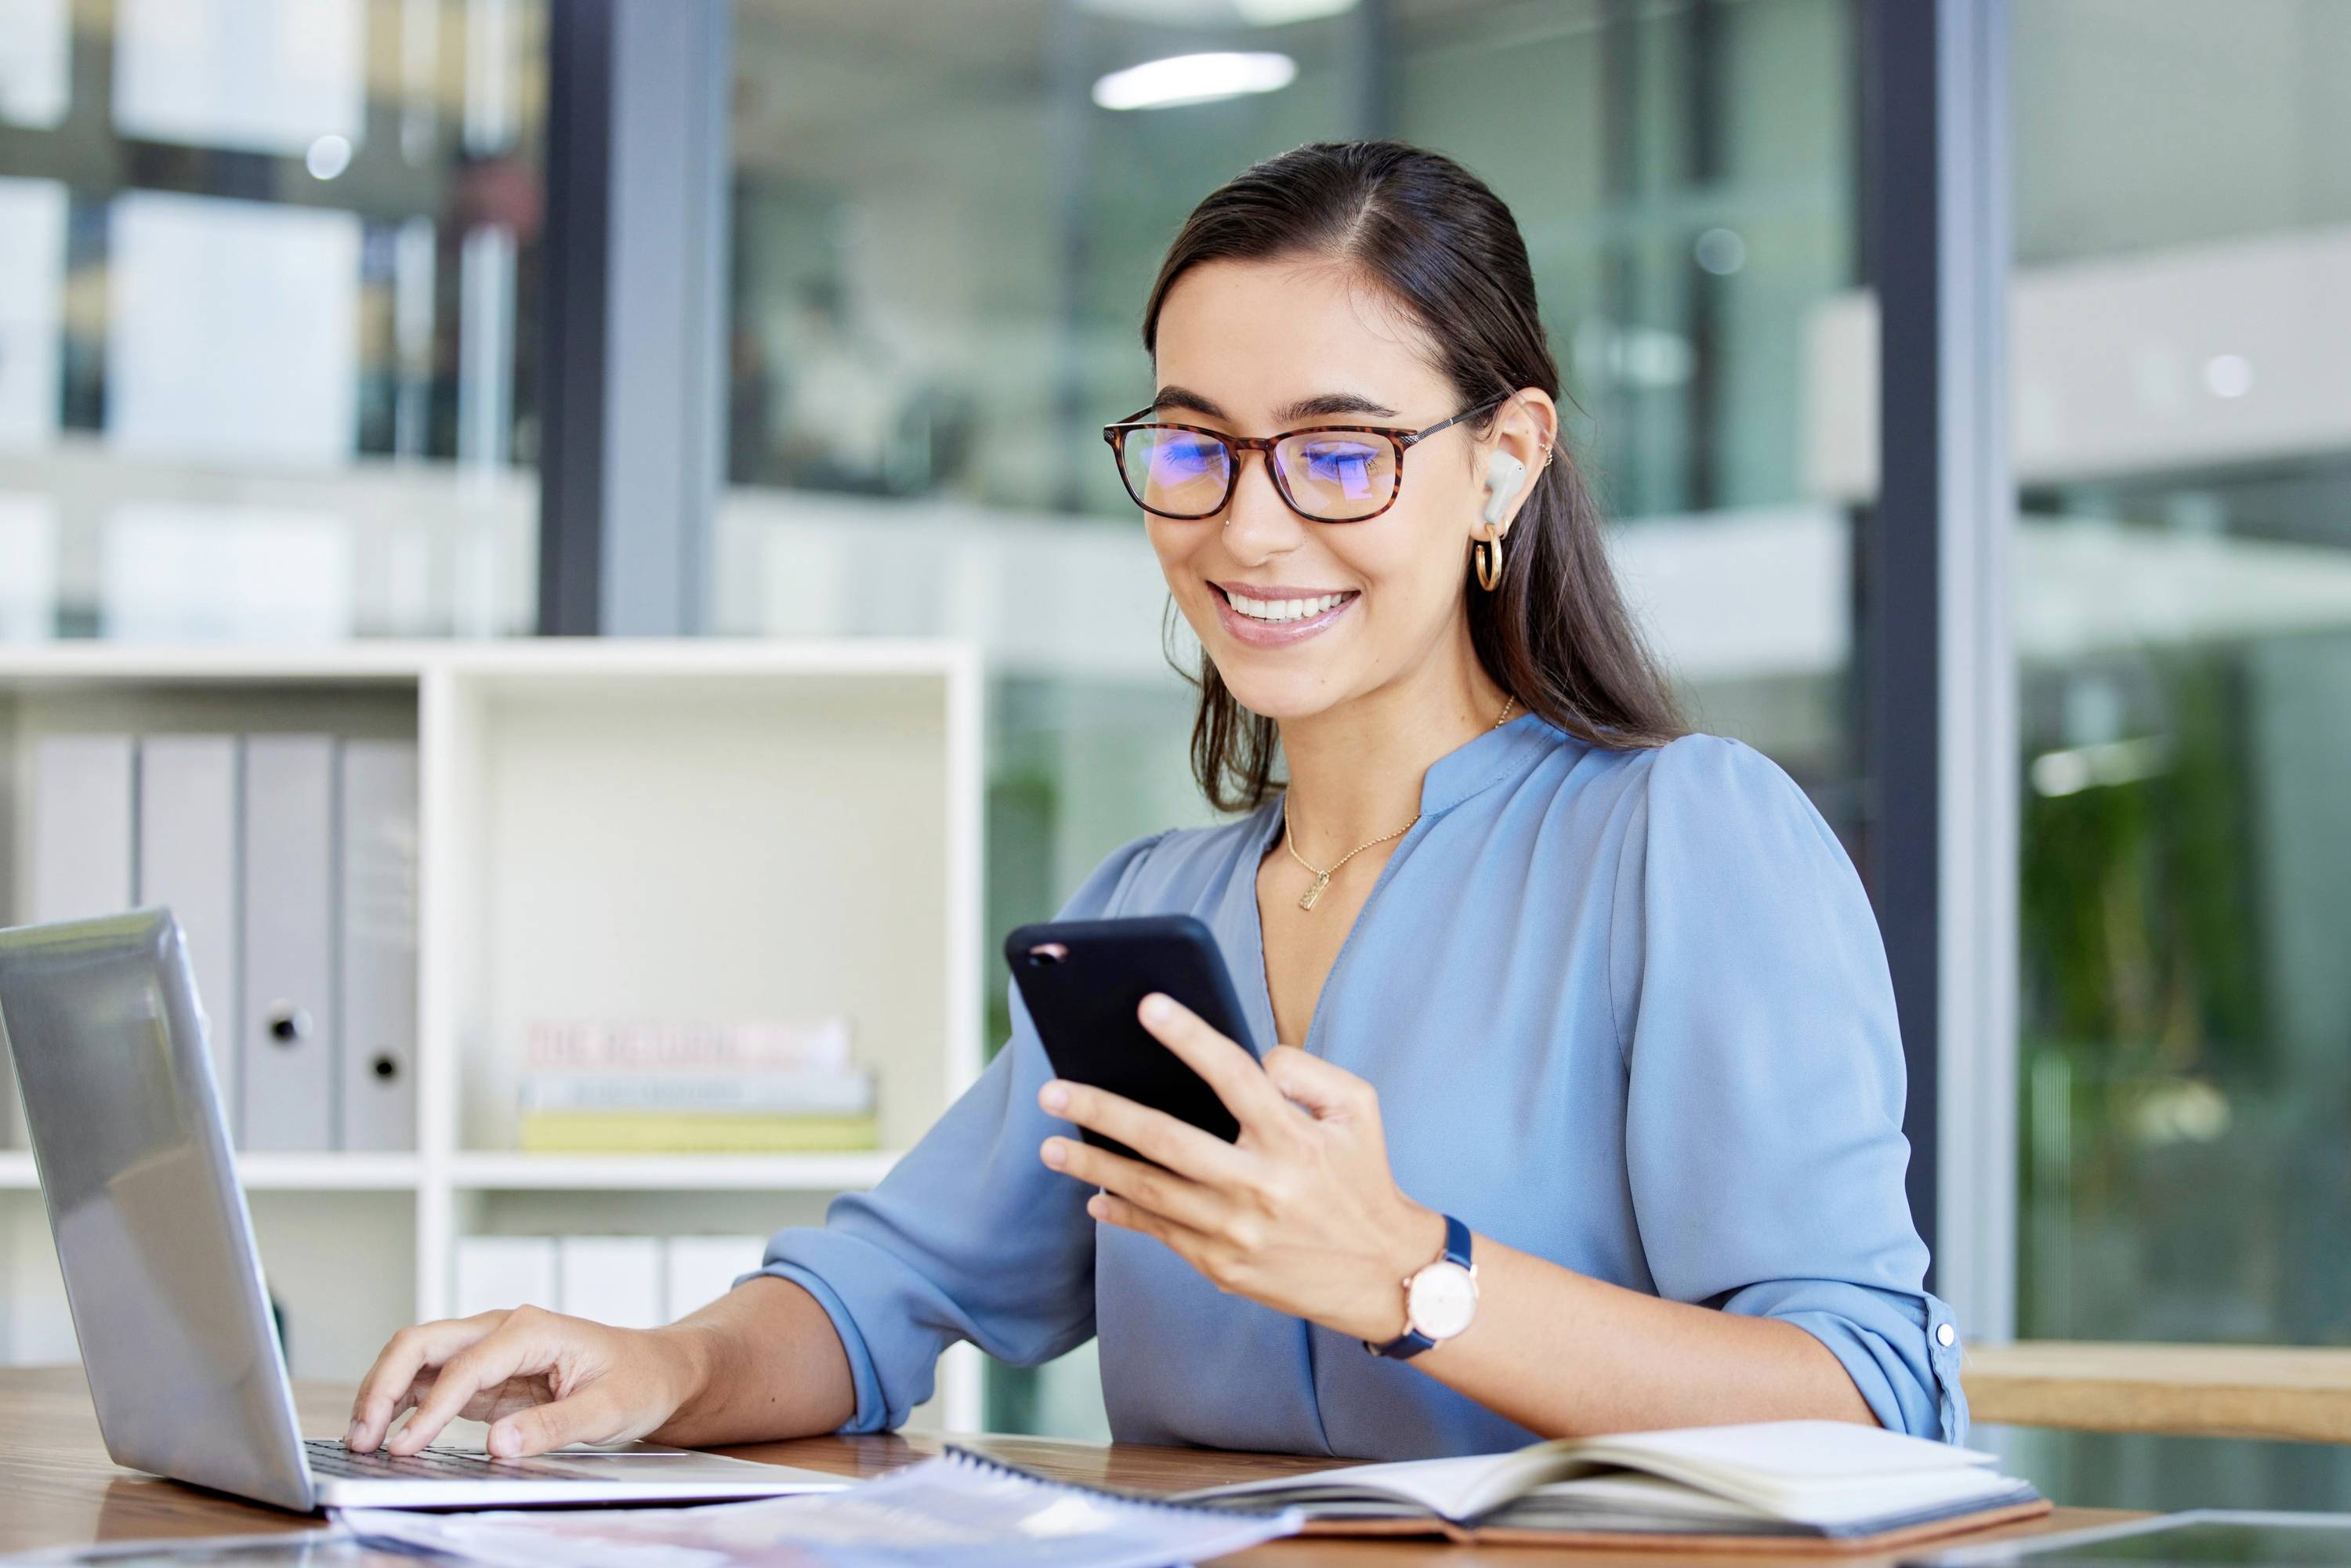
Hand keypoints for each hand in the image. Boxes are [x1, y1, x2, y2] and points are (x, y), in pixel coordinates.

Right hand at [346, 1305, 712, 1458]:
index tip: (405, 1448)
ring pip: (416, 1357)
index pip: (465, 1367)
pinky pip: (430, 1380)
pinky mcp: (483, 1373)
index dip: (431, 1409)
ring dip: (383, 1392)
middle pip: (421, 1343)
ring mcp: (488, 1348)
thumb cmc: (638, 1382)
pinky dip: (402, 1402)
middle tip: (362, 1438)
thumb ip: (554, 1426)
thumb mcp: (608, 1410)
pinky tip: (386, 1432)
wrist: (655, 1370)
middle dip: (382, 1385)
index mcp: (531, 1330)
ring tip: (362, 1441)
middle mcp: (501, 1330)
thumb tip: (500, 1444)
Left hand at [1036, 993, 1445, 1344]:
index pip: (1233, 1076)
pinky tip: (1093, 1196)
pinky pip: (1159, 1233)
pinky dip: (1122, 1213)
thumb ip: (1306, 1070)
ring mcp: (1235, 1231)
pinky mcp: (1222, 1266)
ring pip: (1148, 1192)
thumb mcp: (1358, 1109)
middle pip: (1165, 1140)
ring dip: (1092, 1165)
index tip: (1147, 1006)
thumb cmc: (1364, 1179)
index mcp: (1293, 1140)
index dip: (1190, 1037)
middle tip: (1054, 1089)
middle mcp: (1259, 1186)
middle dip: (1103, 1111)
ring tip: (1050, 1143)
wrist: (1384, 1274)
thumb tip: (1248, 1060)